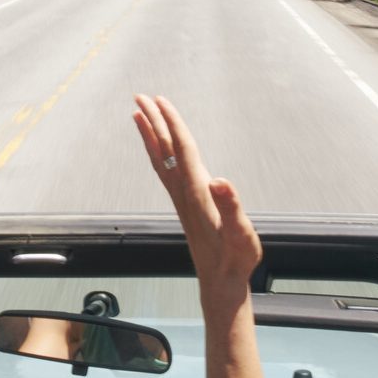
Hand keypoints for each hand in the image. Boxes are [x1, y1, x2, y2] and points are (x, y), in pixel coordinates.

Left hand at [132, 94, 260, 295]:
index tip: (161, 101)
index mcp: (197, 193)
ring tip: (138, 114)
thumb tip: (220, 182)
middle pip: (165, 149)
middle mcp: (184, 193)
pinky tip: (157, 148)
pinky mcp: (184, 205)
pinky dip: (157, 153)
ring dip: (150, 135)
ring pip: (160, 159)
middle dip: (153, 121)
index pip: (182, 149)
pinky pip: (165, 170)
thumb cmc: (235, 259)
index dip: (172, 123)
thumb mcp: (240, 234)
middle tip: (140, 96)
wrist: (221, 282)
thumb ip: (231, 208)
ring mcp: (182, 199)